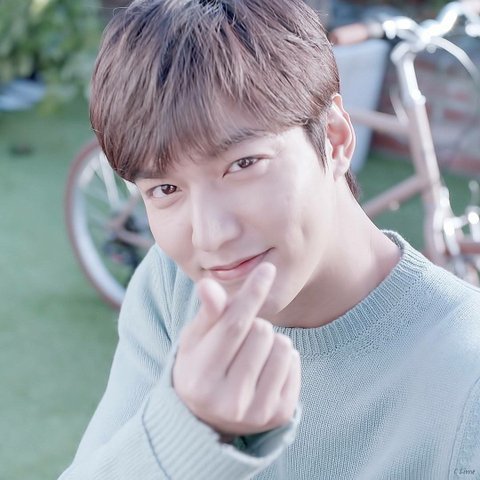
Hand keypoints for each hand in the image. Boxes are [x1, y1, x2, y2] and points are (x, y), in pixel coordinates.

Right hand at [172, 263, 300, 438]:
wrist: (209, 417)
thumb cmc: (200, 366)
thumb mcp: (195, 339)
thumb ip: (207, 313)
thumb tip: (208, 284)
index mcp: (201, 376)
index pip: (233, 325)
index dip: (252, 293)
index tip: (268, 269)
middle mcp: (229, 400)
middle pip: (262, 331)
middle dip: (255, 324)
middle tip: (241, 339)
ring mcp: (257, 411)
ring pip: (282, 345)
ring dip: (270, 340)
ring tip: (253, 353)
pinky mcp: (280, 414)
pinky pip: (294, 362)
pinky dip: (283, 357)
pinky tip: (265, 369)